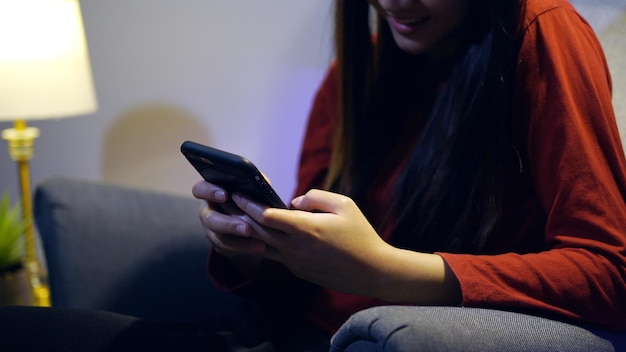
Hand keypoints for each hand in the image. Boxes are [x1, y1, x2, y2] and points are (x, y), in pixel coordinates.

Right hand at [191, 180, 265, 257]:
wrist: (258, 217)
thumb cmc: (253, 194)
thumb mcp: (254, 185)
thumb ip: (252, 181)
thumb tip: (256, 183)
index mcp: (211, 192)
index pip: (200, 189)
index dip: (209, 192)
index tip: (225, 195)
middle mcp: (207, 211)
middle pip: (210, 219)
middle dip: (229, 224)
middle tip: (247, 229)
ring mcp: (211, 229)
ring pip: (218, 238)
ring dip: (239, 242)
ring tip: (259, 244)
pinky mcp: (219, 244)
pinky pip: (227, 249)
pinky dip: (244, 249)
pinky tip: (259, 248)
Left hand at [231, 189, 394, 296]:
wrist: (372, 271)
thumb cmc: (361, 234)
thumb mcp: (344, 204)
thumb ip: (315, 197)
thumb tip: (293, 202)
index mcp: (305, 228)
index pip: (266, 216)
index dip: (248, 204)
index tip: (236, 194)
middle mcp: (295, 247)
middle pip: (257, 231)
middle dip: (240, 216)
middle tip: (226, 204)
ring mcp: (294, 262)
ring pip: (262, 246)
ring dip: (246, 233)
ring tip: (233, 219)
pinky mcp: (298, 271)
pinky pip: (275, 256)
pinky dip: (263, 245)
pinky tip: (258, 235)